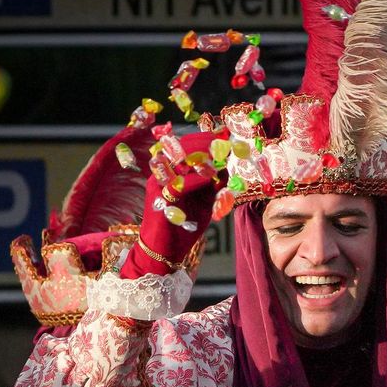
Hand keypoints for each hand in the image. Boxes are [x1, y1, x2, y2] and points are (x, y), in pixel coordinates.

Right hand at [122, 131, 224, 277]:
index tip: (222, 136)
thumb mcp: (204, 202)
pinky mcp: (158, 200)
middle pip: (179, 149)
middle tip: (222, 142)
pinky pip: (176, 185)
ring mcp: (158, 185)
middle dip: (202, 143)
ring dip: (198, 155)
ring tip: (217, 154)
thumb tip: (228, 169)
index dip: (203, 139)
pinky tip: (209, 178)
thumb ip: (214, 186)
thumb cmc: (184, 226)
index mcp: (171, 171)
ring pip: (175, 162)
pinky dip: (195, 180)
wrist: (164, 250)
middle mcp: (161, 174)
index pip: (184, 147)